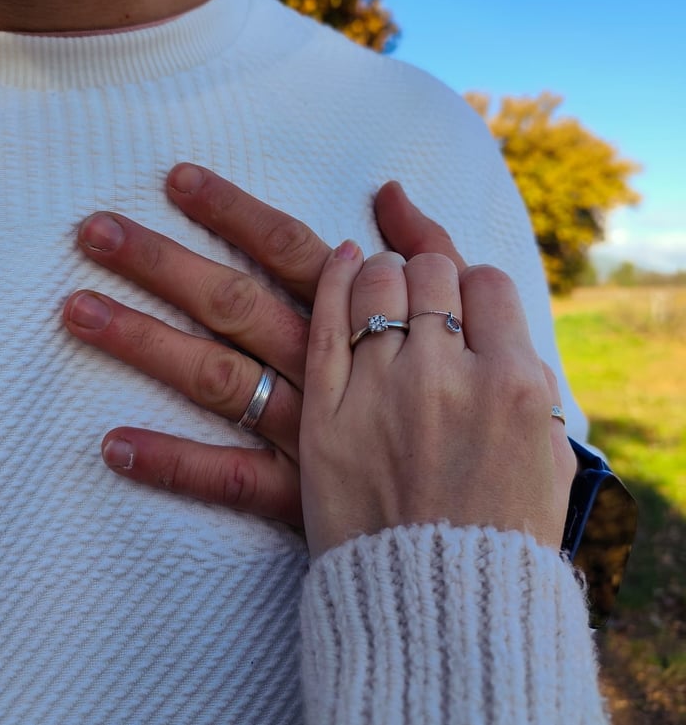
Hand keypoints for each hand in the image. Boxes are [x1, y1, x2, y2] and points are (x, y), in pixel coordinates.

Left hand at [63, 164, 467, 523]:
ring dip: (144, 342)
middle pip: (235, 302)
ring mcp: (308, 431)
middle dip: (163, 262)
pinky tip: (111, 445)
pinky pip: (230, 480)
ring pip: (218, 377)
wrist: (485, 517)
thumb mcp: (468, 321)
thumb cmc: (474, 409)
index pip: (291, 250)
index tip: (175, 179)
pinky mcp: (300, 495)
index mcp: (362, 323)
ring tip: (75, 310)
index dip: (235, 212)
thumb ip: (429, 251)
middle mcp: (326, 366)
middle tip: (94, 231)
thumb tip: (389, 189)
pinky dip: (172, 464)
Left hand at [301, 246, 575, 556]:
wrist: (436, 608)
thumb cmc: (500, 531)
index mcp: (511, 385)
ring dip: (380, 274)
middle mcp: (445, 379)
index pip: (488, 282)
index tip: (463, 306)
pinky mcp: (324, 418)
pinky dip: (331, 282)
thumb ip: (528, 378)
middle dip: (427, 275)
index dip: (475, 288)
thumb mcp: (548, 453)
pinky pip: (322, 324)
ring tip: (379, 288)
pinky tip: (341, 262)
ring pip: (374, 284)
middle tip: (420, 300)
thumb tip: (497, 320)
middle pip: (429, 272)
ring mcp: (379, 394)